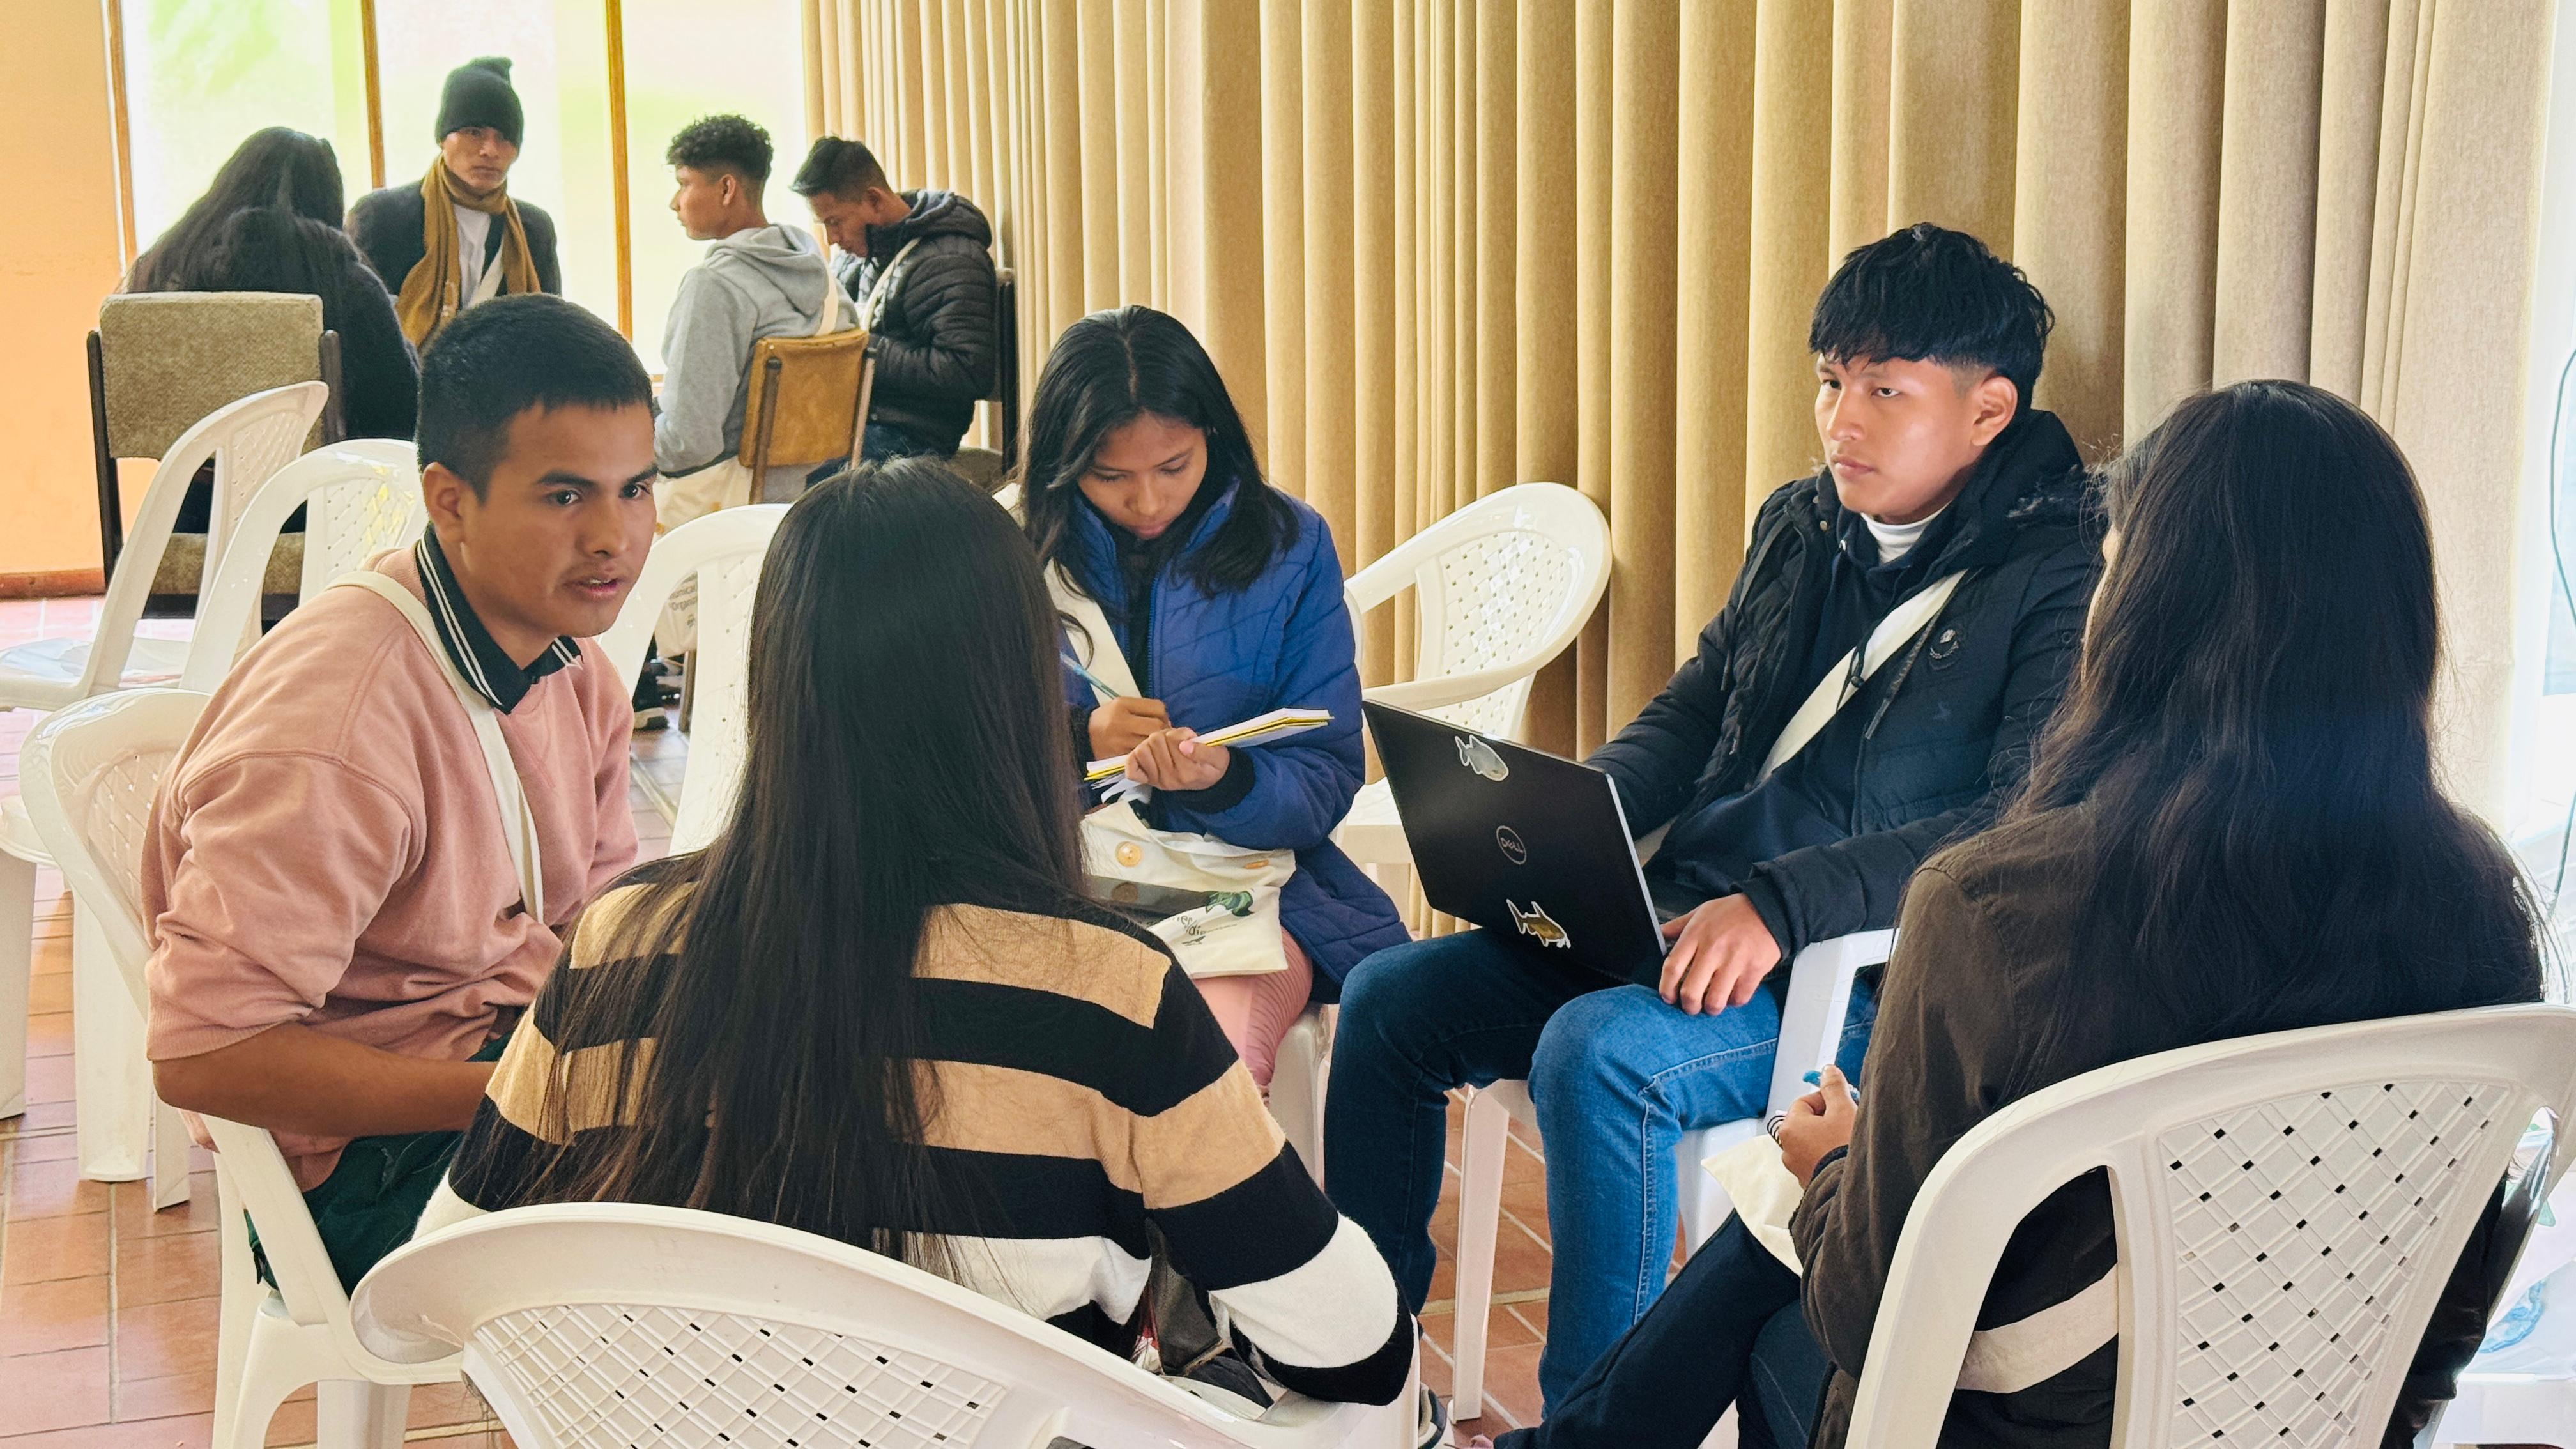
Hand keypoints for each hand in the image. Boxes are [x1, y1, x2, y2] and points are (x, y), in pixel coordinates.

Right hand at [1088, 695, 1169, 756]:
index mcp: (1122, 705)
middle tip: (1160, 734)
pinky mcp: (1120, 756)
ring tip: (1152, 743)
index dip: (1163, 714)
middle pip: (1157, 726)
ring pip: (1151, 742)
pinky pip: (1142, 755)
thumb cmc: (1106, 718)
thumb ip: (1143, 708)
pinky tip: (1145, 752)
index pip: (1157, 708)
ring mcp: (1120, 741)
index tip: (1159, 719)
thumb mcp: (1121, 704)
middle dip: (1163, 730)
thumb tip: (1167, 719)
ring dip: (1156, 744)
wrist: (1082, 736)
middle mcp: (1121, 722)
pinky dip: (1147, 754)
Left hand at [1124, 727, 1230, 790]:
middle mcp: (1169, 779)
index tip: (1190, 736)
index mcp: (1187, 772)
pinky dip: (1136, 757)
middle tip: (1177, 740)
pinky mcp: (1148, 780)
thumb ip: (1204, 751)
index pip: (1173, 740)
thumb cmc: (1212, 765)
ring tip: (1165, 745)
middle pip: (1155, 740)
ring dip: (1152, 742)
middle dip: (1166, 735)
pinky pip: (1131, 768)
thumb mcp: (1218, 756)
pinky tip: (1149, 753)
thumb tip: (1184, 745)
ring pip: (1142, 749)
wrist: (1209, 780)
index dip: (1181, 732)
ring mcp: (1157, 780)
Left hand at [1656, 893, 1782, 1014]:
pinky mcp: (1754, 970)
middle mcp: (1713, 949)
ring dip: (1711, 1007)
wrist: (1769, 909)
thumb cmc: (1734, 912)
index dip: (1666, 988)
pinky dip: (1733, 1001)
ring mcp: (1734, 961)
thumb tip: (1659, 934)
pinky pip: (1739, 998)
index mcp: (1696, 935)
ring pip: (1715, 1001)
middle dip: (1688, 1006)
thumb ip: (1678, 926)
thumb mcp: (1701, 912)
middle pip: (1691, 991)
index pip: (1672, 968)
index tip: (1668, 996)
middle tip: (1691, 1006)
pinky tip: (1731, 993)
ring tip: (1711, 1003)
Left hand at [1777, 1064, 1857, 1184]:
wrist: (1853, 1188)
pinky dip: (1829, 1155)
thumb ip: (1833, 1087)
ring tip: (1849, 1140)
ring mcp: (1796, 1167)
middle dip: (1828, 1119)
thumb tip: (1827, 1070)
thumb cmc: (1845, 1148)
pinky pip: (1817, 1160)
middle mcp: (1787, 1148)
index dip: (1826, 1100)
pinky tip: (1845, 1156)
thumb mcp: (1843, 1110)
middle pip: (1808, 1122)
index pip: (1805, 1102)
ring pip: (1813, 1142)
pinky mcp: (1808, 1181)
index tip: (1843, 1103)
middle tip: (1849, 1121)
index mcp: (1790, 1127)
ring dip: (1829, 1138)